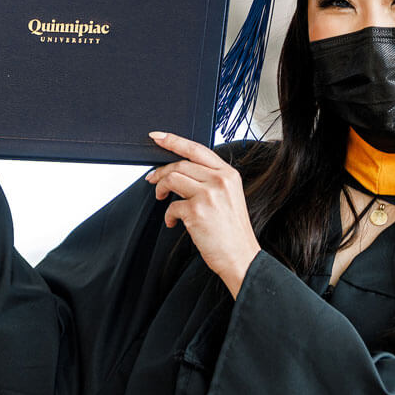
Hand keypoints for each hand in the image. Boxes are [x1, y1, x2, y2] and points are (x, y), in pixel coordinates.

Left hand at [145, 131, 261, 297]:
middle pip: (180, 164)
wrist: (241, 257)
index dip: (174, 140)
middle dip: (161, 171)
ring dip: (161, 188)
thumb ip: (211, 180)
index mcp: (229, 174)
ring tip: (161, 198)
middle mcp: (220, 180)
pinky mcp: (196, 211)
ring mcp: (208, 195)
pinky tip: (173, 222)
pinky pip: (171, 206)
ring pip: (172, 179)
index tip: (158, 137)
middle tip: (153, 180)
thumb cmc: (232, 231)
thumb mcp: (229, 197)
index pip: (197, 149)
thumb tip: (180, 171)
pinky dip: (168, 215)